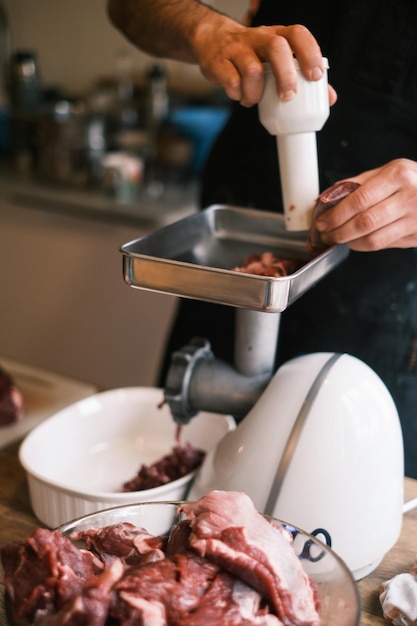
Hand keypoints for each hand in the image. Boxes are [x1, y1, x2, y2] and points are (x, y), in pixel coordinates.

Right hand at [193, 20, 336, 106]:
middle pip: (276, 47)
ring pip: (252, 70)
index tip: (315, 77)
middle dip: (285, 75)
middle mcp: (258, 38)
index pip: (297, 34)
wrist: (212, 41)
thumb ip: (302, 76)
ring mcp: (237, 48)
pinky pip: (231, 81)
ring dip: (256, 92)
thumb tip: (329, 98)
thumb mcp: (277, 59)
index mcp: (277, 35)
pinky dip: (237, 94)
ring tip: (254, 100)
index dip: (309, 53)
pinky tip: (239, 96)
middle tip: (288, 97)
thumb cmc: (252, 54)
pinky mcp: (219, 62)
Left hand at [314, 159, 416, 250]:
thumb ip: (357, 183)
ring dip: (349, 242)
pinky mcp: (416, 236)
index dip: (336, 214)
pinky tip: (354, 241)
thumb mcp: (389, 172)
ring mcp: (415, 219)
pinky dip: (363, 246)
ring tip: (337, 238)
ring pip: (373, 239)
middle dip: (338, 231)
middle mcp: (409, 196)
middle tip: (325, 233)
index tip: (322, 221)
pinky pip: (383, 245)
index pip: (359, 199)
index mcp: (398, 176)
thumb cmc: (413, 181)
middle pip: (364, 222)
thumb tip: (326, 197)